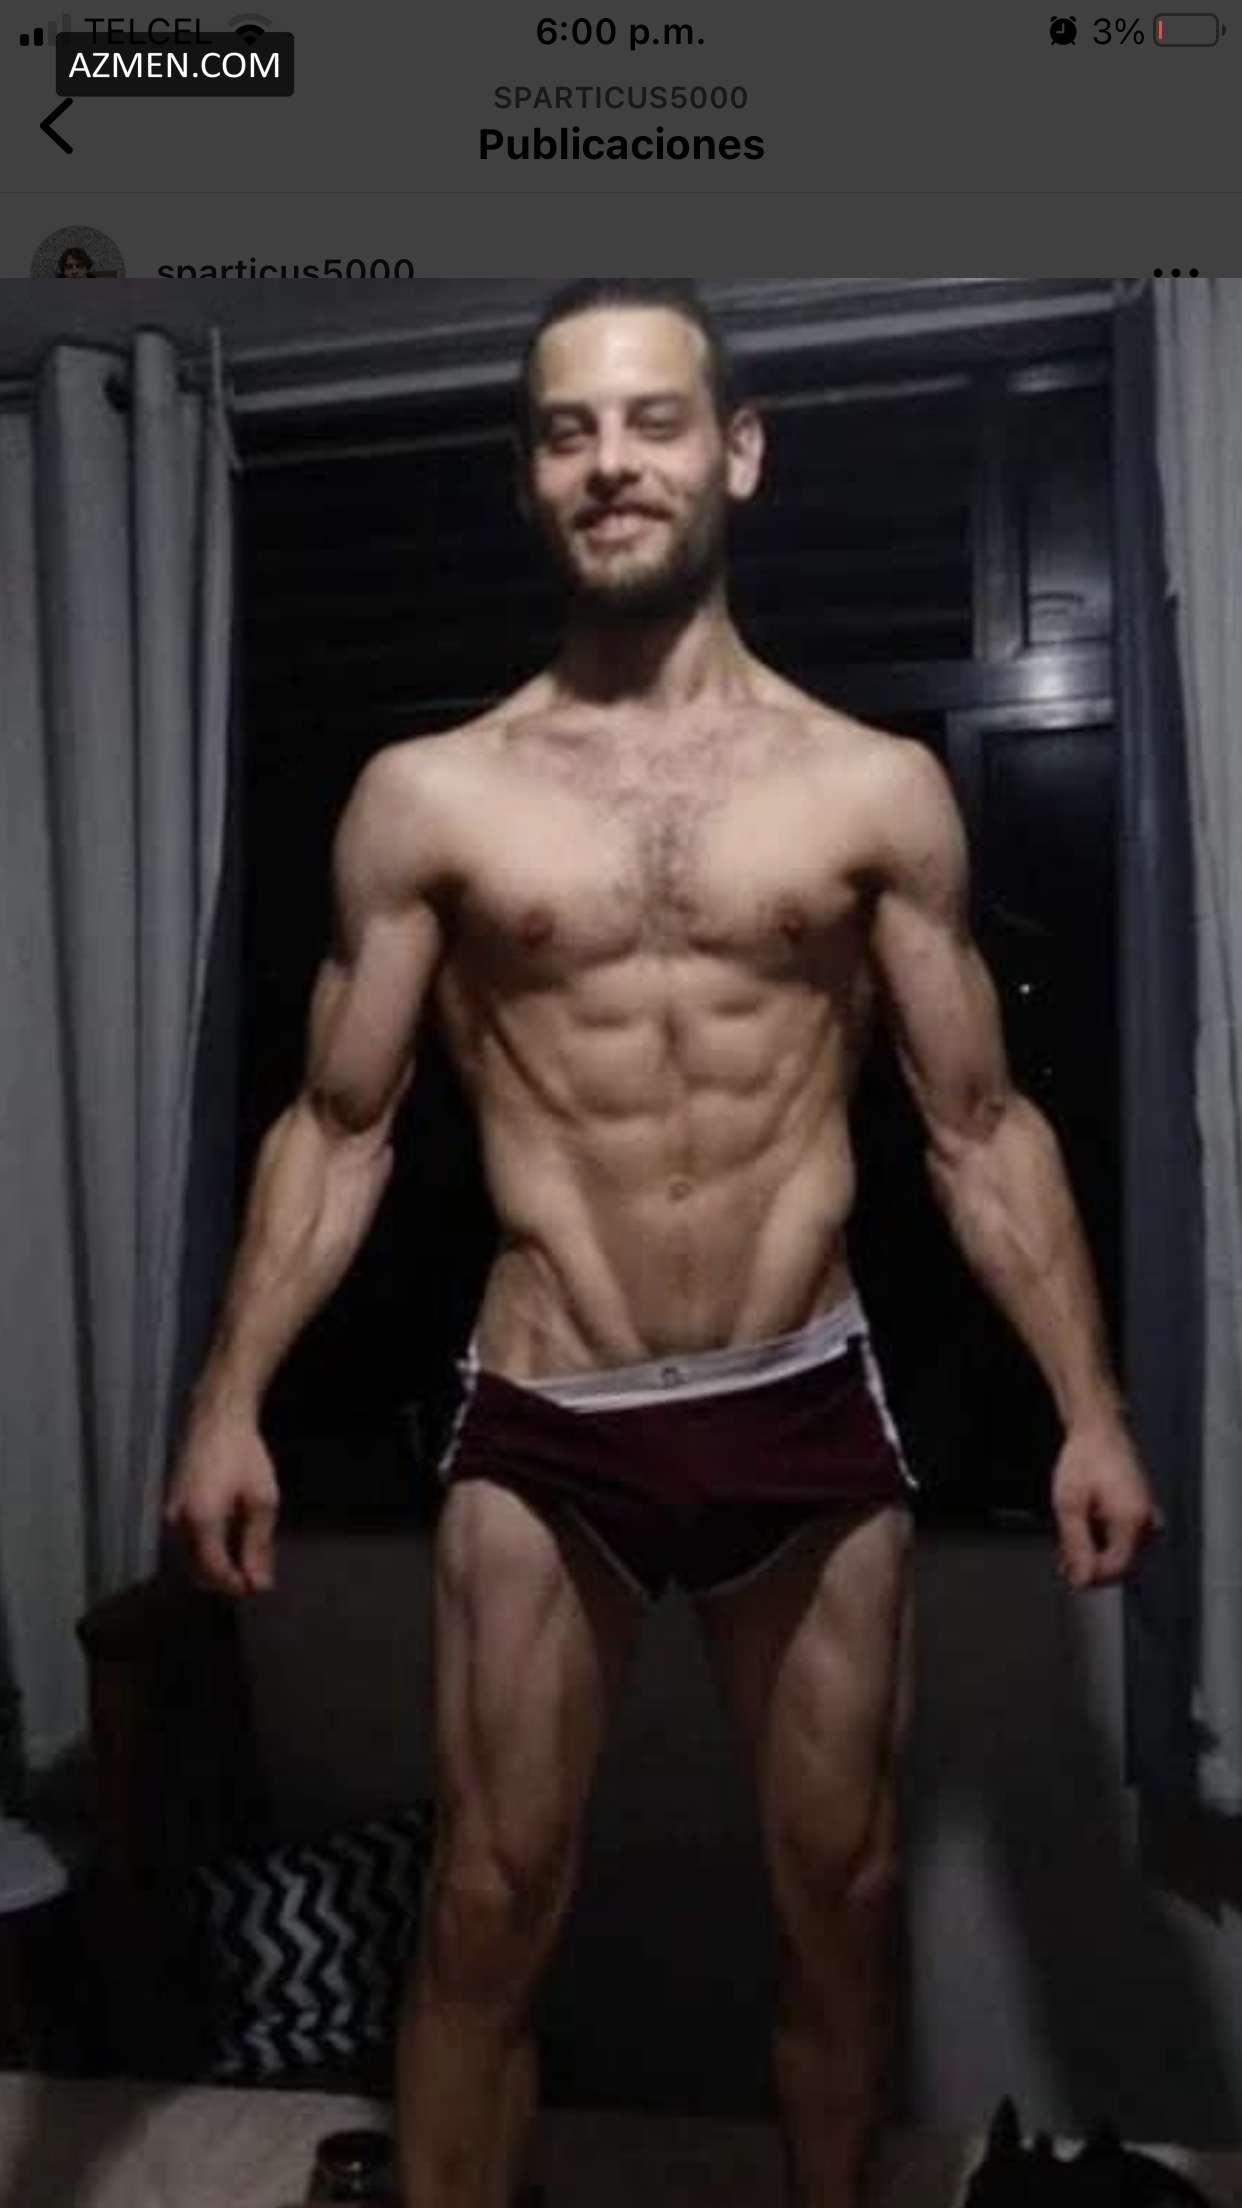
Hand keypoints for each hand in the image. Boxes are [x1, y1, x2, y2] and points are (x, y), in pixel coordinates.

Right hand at [164, 1408, 279, 1596]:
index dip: (236, 1585)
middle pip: (197, 1571)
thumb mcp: (262, 1500)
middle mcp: (178, 1522)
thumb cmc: (244, 1455)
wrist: (217, 1420)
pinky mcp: (171, 1507)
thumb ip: (258, 1545)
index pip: (214, 1571)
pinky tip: (229, 1542)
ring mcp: (170, 1514)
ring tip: (245, 1559)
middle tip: (254, 1576)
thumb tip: (258, 1582)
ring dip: (215, 1567)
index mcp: (201, 1520)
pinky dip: (206, 1551)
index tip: (258, 1587)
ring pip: (189, 1559)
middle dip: (225, 1579)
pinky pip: (185, 1543)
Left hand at [1051, 1414, 1163, 1588]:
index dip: (1091, 1577)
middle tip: (1064, 1562)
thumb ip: (1075, 1545)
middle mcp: (1146, 1521)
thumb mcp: (1069, 1504)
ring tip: (1068, 1546)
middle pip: (1122, 1565)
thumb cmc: (1085, 1458)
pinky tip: (1084, 1533)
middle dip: (1092, 1566)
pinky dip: (1104, 1541)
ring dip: (1096, 1555)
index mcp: (1132, 1520)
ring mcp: (1147, 1517)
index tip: (1069, 1576)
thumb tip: (1081, 1579)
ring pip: (1122, 1554)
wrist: (1097, 1430)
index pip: (1117, 1568)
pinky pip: (1126, 1539)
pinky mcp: (1141, 1512)